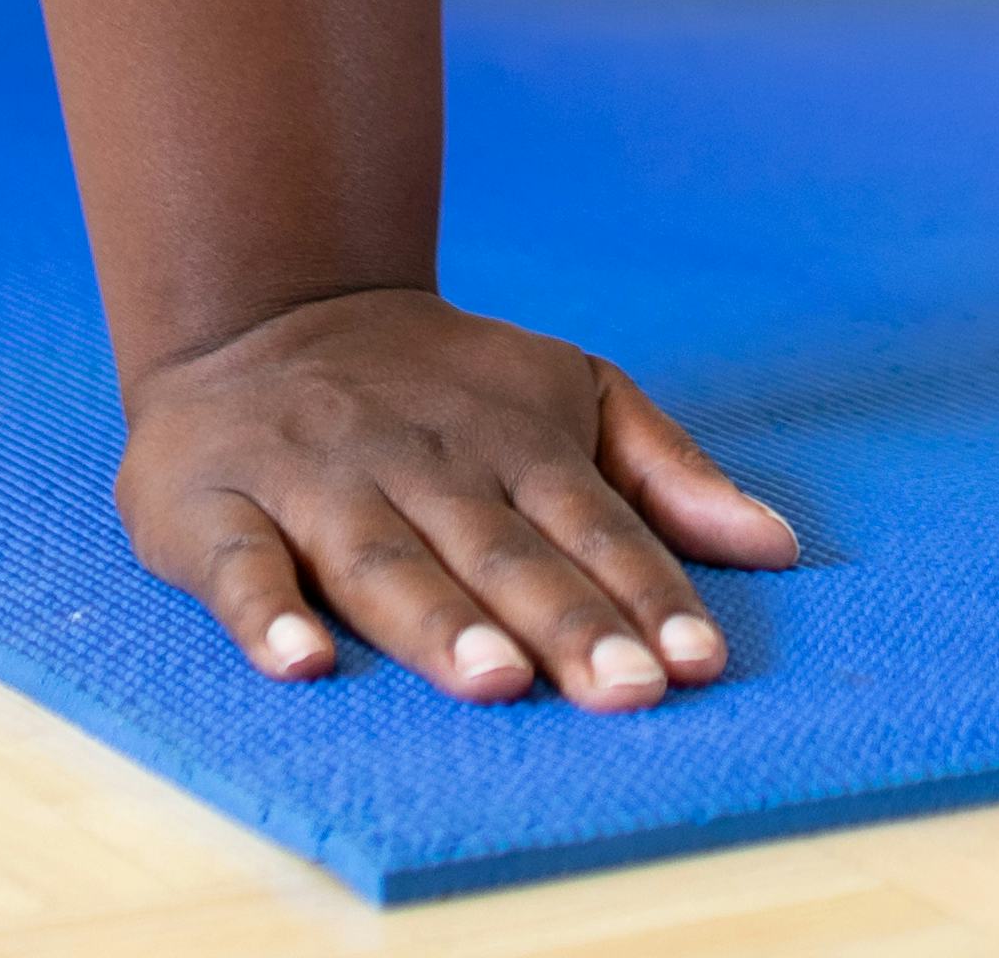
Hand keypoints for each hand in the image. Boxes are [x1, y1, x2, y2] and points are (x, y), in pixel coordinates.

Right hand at [116, 285, 797, 706]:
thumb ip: (667, 473)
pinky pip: (242, 565)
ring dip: (441, 622)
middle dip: (567, 621)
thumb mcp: (568, 393)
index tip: (699, 664)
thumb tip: (779, 546)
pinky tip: (302, 663)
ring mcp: (320, 481)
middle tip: (626, 691)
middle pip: (503, 551)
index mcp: (515, 440)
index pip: (594, 525)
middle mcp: (425, 461)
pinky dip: (267, 615)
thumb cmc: (441, 384)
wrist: (265, 307)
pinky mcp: (220, 505)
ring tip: (496, 680)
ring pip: (388, 559)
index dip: (647, 592)